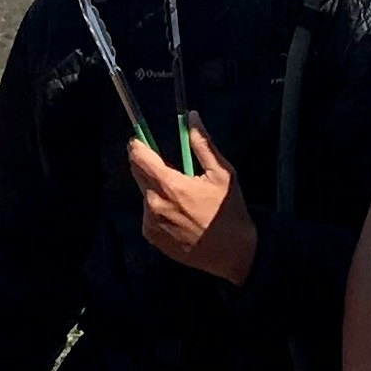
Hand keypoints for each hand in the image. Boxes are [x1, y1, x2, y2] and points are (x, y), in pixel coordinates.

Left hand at [129, 118, 257, 281]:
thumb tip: (191, 116)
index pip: (140, 158)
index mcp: (170, 186)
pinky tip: (178, 213)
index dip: (137, 145)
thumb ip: (203, 144)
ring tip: (180, 194)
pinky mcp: (152, 238)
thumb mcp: (222, 173)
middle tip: (163, 164)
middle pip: (138, 174)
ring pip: (144, 194)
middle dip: (146, 165)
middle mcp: (154, 205)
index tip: (138, 139)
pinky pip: (148, 214)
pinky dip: (157, 208)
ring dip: (154, 188)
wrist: (233, 253)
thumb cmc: (229, 211)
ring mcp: (151, 223)